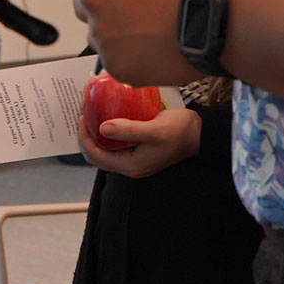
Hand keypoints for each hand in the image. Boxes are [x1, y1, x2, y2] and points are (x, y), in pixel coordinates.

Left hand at [70, 0, 221, 86]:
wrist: (218, 19)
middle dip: (104, 9)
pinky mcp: (115, 63)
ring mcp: (101, 33)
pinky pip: (117, 62)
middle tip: (135, 14)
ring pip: (100, 36)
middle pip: (84, 6)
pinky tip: (157, 51)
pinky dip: (132, 59)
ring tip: (152, 34)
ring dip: (118, 36)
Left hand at [82, 105, 204, 176]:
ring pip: (106, 152)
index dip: (85, 137)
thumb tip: (102, 128)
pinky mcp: (140, 153)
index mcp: (131, 165)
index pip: (96, 155)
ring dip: (97, 137)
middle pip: (98, 156)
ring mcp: (135, 161)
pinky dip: (109, 135)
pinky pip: (117, 147)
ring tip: (93, 116)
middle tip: (85, 116)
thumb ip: (128, 130)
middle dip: (87, 138)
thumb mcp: (154, 129)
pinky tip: (109, 119)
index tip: (82, 117)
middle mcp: (131, 167)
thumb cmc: (180, 131)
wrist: (200, 134)